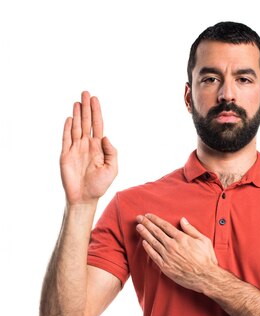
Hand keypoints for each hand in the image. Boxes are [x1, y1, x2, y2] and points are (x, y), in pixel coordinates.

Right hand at [60, 91, 117, 205]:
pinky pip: (66, 138)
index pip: (97, 125)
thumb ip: (112, 152)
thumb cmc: (100, 185)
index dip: (96, 112)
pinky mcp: (65, 155)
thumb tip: (105, 136)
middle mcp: (86, 145)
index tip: (95, 99)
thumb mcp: (112, 169)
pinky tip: (69, 118)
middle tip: (86, 92)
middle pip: (86, 122)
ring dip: (77, 114)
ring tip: (78, 101)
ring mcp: (75, 149)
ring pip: (76, 127)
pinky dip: (67, 128)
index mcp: (98, 148)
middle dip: (86, 107)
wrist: (84, 198)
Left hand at [136, 214, 218, 292]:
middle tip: (139, 218)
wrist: (205, 277)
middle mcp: (172, 245)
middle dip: (146, 224)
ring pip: (153, 242)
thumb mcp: (203, 240)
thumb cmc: (206, 259)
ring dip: (144, 233)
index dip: (155, 219)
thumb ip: (191, 230)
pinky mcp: (165, 266)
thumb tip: (183, 220)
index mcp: (181, 238)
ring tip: (138, 227)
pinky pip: (154, 255)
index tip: (148, 215)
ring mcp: (168, 256)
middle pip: (156, 232)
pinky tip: (144, 243)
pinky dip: (148, 248)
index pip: (164, 225)